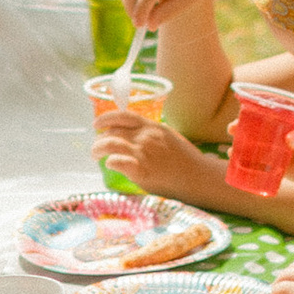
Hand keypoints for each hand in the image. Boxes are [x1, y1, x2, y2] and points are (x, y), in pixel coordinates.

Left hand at [96, 116, 229, 207]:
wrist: (198, 177)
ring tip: (96, 156)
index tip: (96, 125)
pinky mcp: (141, 170)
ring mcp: (142, 153)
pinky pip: (117, 161)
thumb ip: (150, 134)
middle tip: (97, 148)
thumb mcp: (168, 137)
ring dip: (98, 149)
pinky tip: (110, 165)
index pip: (122, 116)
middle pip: (112, 131)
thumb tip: (134, 135)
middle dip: (100, 139)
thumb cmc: (185, 160)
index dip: (105, 118)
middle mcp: (145, 137)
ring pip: (109, 143)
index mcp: (152, 127)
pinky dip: (110, 161)